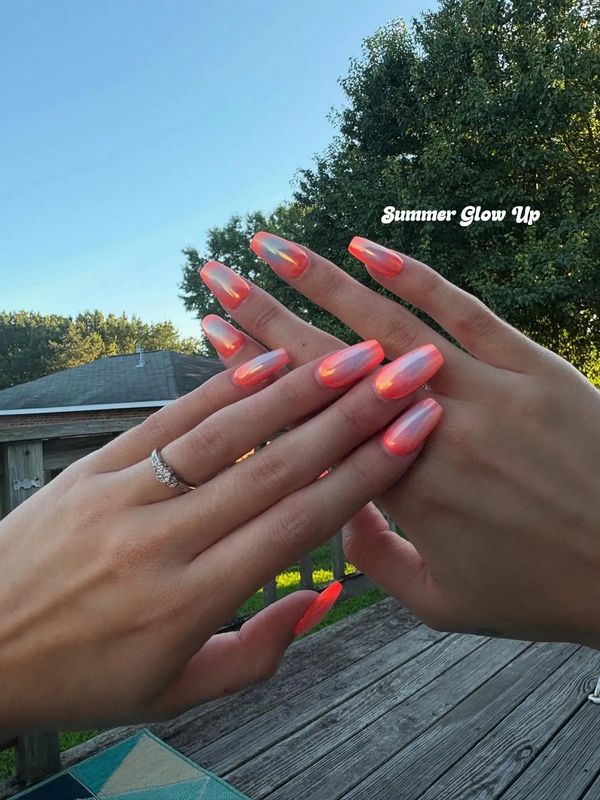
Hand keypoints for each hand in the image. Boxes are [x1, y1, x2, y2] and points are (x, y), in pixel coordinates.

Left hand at [0, 339, 441, 731]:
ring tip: (355, 354)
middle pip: (275, 468)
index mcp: (192, 602)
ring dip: (297, 389)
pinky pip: (167, 420)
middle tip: (406, 372)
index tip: (412, 435)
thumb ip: (257, 652)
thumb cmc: (82, 676)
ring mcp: (126, 496)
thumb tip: (319, 598)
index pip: (297, 526)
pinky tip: (265, 358)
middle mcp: (165, 541)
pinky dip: (221, 387)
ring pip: (227, 433)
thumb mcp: (175, 693)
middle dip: (351, 416)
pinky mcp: (94, 468)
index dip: (362, 477)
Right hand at [200, 233, 599, 646]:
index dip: (254, 374)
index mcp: (403, 490)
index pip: (310, 419)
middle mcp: (431, 431)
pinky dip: (415, 276)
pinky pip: (464, 310)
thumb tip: (328, 509)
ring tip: (271, 246)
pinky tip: (370, 248)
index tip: (212, 333)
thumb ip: (371, 558)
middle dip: (265, 313)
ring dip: (323, 280)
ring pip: (388, 323)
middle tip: (216, 275)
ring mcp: (485, 391)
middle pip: (331, 360)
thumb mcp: (441, 604)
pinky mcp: (532, 366)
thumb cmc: (539, 593)